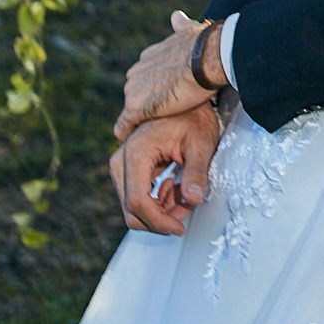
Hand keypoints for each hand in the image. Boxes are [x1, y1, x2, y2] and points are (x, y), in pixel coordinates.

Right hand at [108, 104, 222, 234]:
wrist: (186, 95)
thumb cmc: (195, 116)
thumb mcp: (202, 143)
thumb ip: (197, 172)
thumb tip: (194, 200)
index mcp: (137, 152)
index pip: (138, 202)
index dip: (158, 221)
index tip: (179, 228)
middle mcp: (121, 159)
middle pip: (131, 209)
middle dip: (160, 218)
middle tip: (188, 209)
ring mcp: (121, 163)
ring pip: (132, 205)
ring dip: (160, 209)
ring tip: (185, 193)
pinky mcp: (126, 166)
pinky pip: (136, 195)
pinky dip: (156, 199)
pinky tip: (175, 185)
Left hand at [115, 10, 221, 141]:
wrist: (207, 57)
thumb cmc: (204, 45)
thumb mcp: (189, 29)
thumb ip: (180, 27)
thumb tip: (176, 16)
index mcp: (149, 56)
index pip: (145, 76)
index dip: (155, 88)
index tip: (165, 98)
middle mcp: (137, 71)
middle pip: (136, 93)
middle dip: (147, 104)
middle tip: (163, 117)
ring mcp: (134, 90)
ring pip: (132, 110)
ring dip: (141, 119)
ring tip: (152, 130)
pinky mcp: (136, 108)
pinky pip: (124, 126)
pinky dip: (125, 133)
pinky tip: (130, 141)